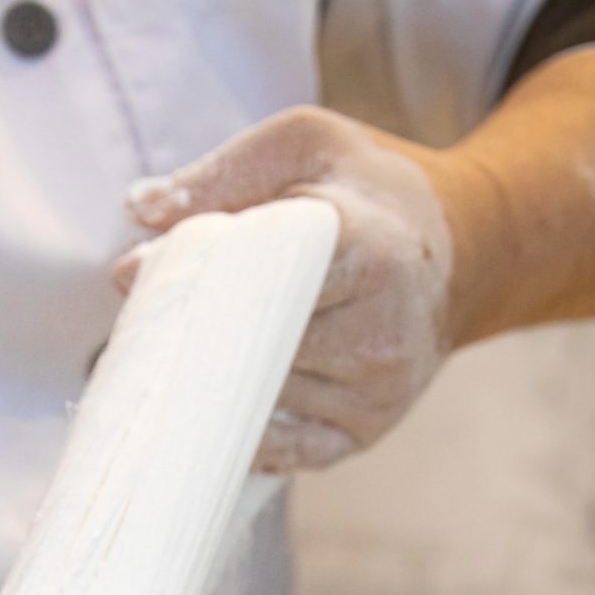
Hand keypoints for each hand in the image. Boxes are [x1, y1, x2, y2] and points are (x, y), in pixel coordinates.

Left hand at [119, 105, 475, 472]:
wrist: (459, 252)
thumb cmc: (369, 192)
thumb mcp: (309, 145)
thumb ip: (226, 171)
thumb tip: (141, 210)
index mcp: (369, 250)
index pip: (263, 279)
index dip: (196, 278)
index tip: (135, 272)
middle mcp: (381, 330)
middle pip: (251, 348)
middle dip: (189, 333)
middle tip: (141, 318)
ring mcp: (377, 390)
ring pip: (257, 398)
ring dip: (208, 379)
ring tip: (180, 345)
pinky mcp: (366, 431)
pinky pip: (282, 448)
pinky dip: (240, 426)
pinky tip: (218, 396)